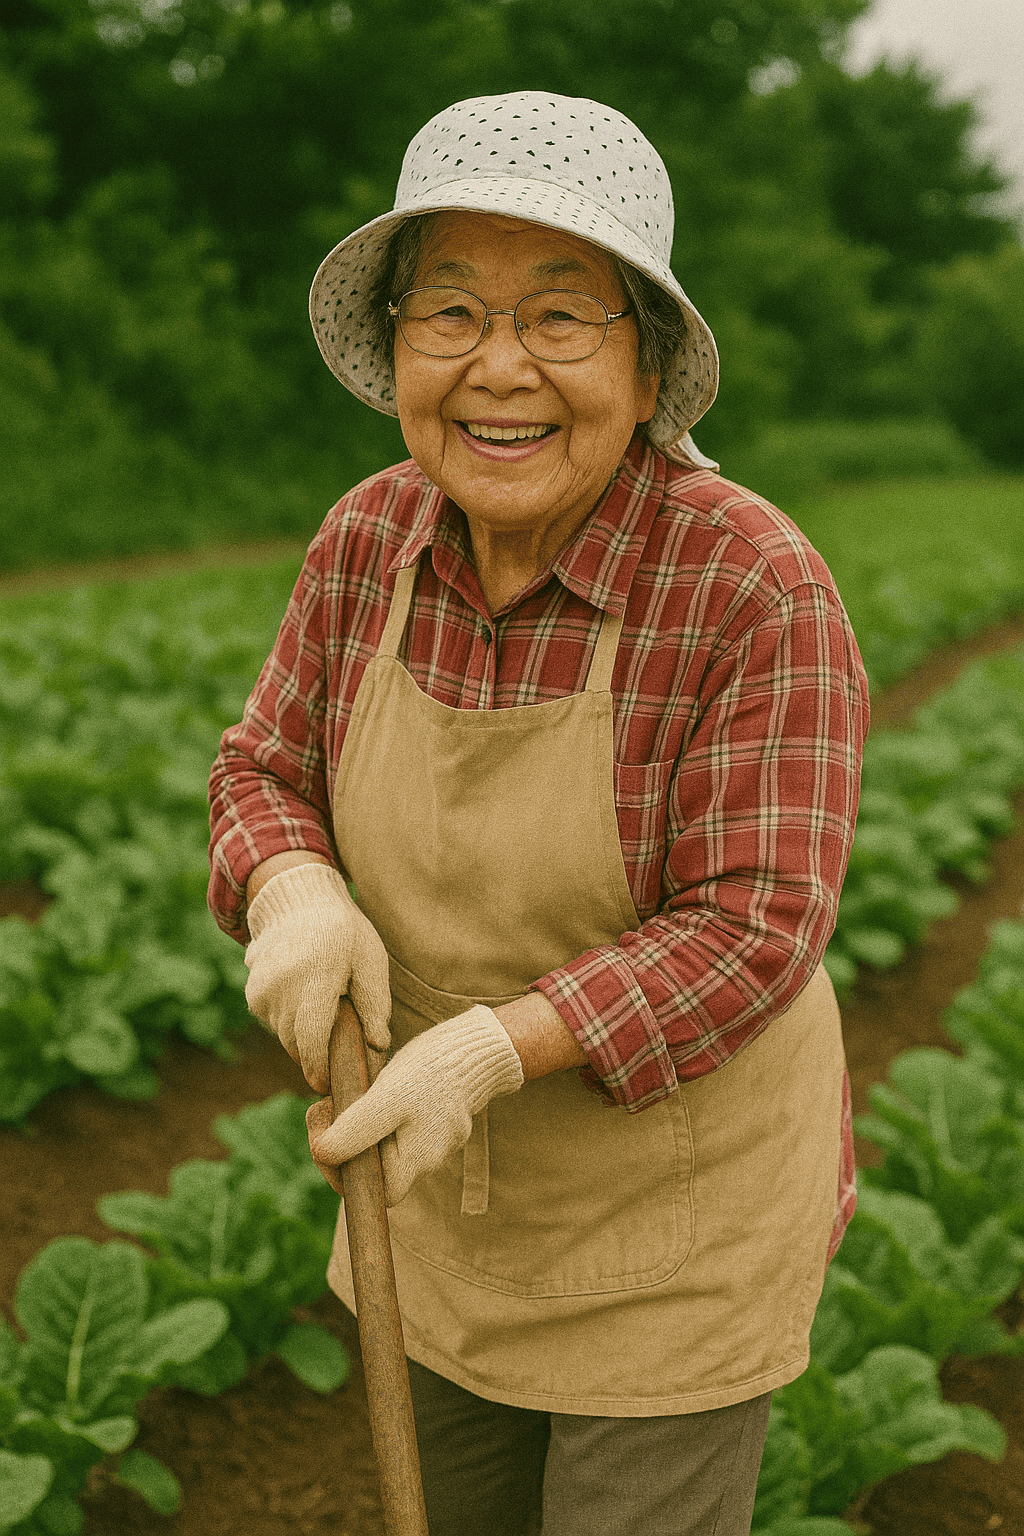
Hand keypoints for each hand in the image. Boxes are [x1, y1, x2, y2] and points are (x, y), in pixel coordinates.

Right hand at [244, 862, 390, 1091]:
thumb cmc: (343, 931)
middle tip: (338, 1047)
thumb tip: (379, 1044)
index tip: (327, 1085)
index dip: (319, 1067)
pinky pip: (272, 1021)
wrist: (299, 900)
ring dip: (303, 1034)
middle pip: (296, 1042)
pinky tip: (305, 997)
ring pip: (283, 1034)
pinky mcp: (252, 991)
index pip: (311, 1038)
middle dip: (316, 1053)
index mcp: (315, 978)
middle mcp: (281, 987)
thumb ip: (375, 1003)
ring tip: (324, 1010)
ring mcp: (262, 989)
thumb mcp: (370, 960)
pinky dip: (289, 1019)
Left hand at [306, 1005, 523, 1205]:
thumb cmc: (433, 1071)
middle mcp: (427, 1157)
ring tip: (352, 1089)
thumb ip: (355, 1131)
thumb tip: (322, 1154)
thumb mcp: (387, 1099)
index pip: (374, 1193)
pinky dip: (377, 1109)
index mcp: (415, 1161)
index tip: (324, 1138)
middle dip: (343, 1141)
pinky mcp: (434, 1117)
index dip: (342, 1174)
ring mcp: (433, 1137)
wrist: (475, 1045)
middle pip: (374, 1168)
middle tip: (326, 1107)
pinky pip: (396, 1124)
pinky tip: (374, 1084)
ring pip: (383, 1142)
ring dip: (358, 1122)